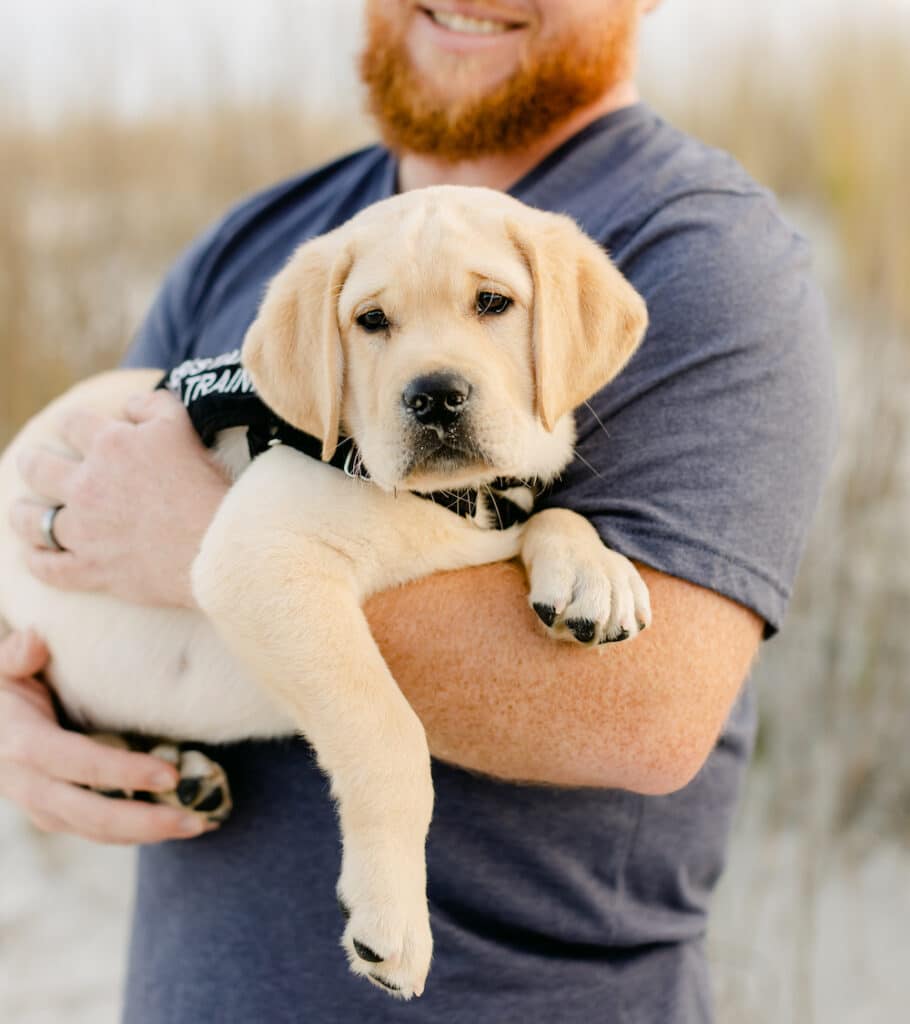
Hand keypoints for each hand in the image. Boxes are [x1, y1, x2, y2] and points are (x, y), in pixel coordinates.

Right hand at [0, 630, 210, 842]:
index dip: (122, 772)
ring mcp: (42, 806)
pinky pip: (97, 830)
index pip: (77, 763)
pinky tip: (176, 824)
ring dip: (146, 833)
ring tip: (197, 826)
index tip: (171, 775)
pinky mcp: (57, 815)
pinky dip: (135, 832)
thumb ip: (17, 654)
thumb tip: (34, 641)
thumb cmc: (8, 685)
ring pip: (96, 830)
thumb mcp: (6, 667)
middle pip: (90, 814)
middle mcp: (29, 785)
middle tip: (194, 821)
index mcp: (22, 743)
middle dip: (144, 822)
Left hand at [10, 389, 228, 607]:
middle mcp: (87, 484)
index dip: (71, 424)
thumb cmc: (205, 484)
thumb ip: (153, 405)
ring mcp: (84, 530)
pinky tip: (34, 556)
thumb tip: (129, 406)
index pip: (72, 423)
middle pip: (38, 468)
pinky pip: (48, 568)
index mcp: (110, 444)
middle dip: (31, 463)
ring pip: (32, 521)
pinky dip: (37, 561)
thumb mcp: (184, 426)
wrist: (216, 545)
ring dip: (22, 514)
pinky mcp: (91, 569)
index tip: (72, 429)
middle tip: (30, 462)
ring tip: (20, 512)